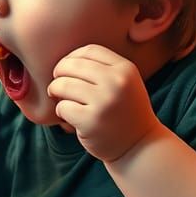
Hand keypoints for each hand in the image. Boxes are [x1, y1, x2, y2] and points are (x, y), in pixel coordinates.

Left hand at [48, 44, 159, 162]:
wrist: (139, 146)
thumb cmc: (125, 111)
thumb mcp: (124, 83)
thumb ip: (102, 68)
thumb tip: (65, 59)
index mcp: (125, 69)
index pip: (89, 50)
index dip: (72, 57)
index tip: (67, 69)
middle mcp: (116, 82)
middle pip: (71, 65)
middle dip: (59, 74)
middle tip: (58, 86)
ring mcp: (104, 102)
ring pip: (63, 85)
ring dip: (55, 92)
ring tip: (61, 100)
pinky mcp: (91, 121)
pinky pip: (62, 107)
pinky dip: (61, 111)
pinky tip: (69, 116)